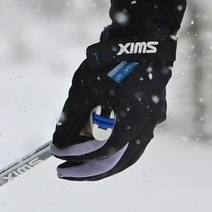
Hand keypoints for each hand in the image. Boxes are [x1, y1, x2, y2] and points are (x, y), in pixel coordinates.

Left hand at [51, 0, 186, 180]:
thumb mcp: (82, 89)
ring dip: (106, 166)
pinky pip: (137, 144)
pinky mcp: (155, 115)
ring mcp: (152, 122)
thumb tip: (59, 142)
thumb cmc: (108, 63)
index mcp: (126, 122)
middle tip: (66, 172)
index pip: (97, 150)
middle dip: (88, 169)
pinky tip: (106, 153)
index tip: (56, 155)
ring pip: (129, 156)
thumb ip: (70, 119)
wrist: (142, 39)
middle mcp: (143, 127)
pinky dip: (121, 153)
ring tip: (85, 170)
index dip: (74, 155)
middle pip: (114, 161)